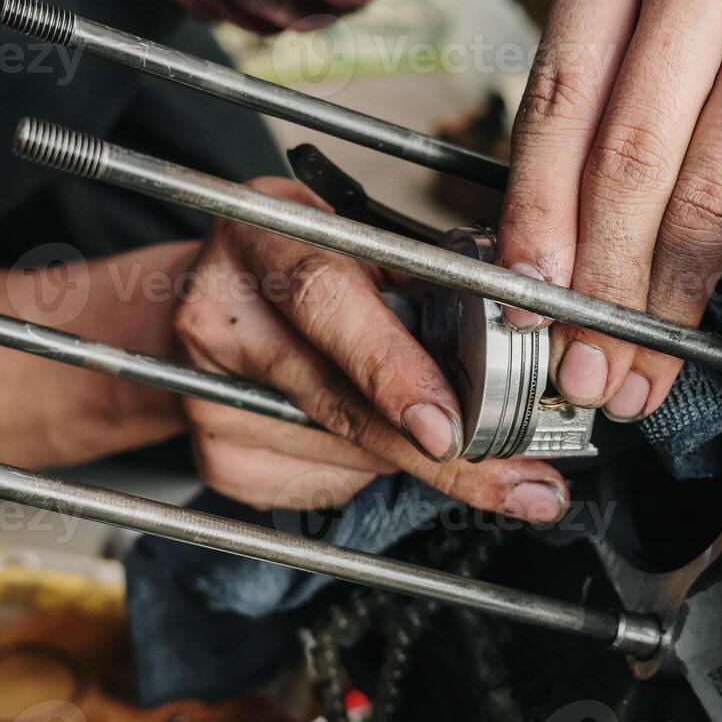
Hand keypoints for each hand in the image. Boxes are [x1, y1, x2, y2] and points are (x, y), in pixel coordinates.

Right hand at [173, 178, 567, 521]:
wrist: (199, 303)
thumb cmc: (293, 261)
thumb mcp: (350, 237)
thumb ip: (412, 279)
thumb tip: (508, 343)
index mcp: (259, 237)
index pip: (324, 303)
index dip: (390, 368)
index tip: (450, 425)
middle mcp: (221, 318)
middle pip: (340, 404)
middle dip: (442, 457)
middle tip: (522, 482)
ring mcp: (210, 397)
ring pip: (345, 456)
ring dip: (415, 458)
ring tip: (450, 441)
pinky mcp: (219, 457)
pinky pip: (324, 484)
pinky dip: (370, 472)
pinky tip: (373, 442)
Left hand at [498, 0, 721, 419]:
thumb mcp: (658, 1)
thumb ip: (603, 98)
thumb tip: (551, 254)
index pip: (556, 103)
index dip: (533, 216)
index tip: (521, 295)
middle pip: (625, 158)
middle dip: (597, 283)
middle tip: (583, 361)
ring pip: (700, 192)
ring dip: (664, 298)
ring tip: (641, 362)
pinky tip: (704, 301)